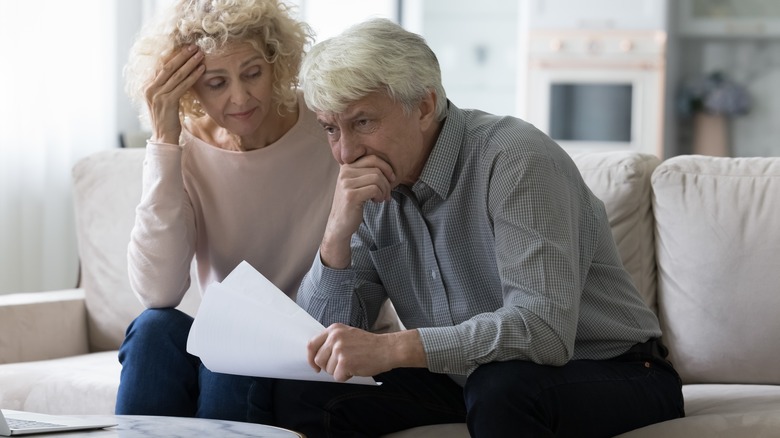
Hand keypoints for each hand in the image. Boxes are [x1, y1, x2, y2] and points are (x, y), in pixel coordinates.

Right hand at [145, 45, 204, 144]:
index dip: (174, 56)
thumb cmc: (166, 120)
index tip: (185, 48)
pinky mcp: (167, 101)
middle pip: (168, 67)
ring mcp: (158, 95)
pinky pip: (182, 85)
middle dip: (182, 55)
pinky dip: (193, 76)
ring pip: (176, 75)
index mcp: (148, 87)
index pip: (161, 67)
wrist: (163, 138)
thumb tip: (177, 75)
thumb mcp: (163, 101)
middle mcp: (150, 89)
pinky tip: (201, 69)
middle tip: (194, 46)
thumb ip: (166, 88)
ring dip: (190, 63)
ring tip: (200, 55)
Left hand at [307, 324, 426, 381]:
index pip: (312, 344)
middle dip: (328, 367)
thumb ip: (333, 342)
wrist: (387, 349)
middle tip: (342, 365)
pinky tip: (356, 368)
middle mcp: (335, 337)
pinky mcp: (345, 362)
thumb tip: (317, 358)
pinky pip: (337, 377)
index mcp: (334, 329)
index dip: (311, 358)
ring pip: (328, 370)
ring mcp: (339, 349)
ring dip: (339, 372)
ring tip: (353, 364)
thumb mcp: (348, 335)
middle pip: (319, 360)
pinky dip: (346, 377)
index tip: (315, 366)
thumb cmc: (369, 345)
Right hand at [320, 155, 394, 268]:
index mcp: (346, 167)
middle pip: (376, 168)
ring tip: (381, 198)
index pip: (372, 158)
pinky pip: (374, 189)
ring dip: (384, 190)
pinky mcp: (351, 195)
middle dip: (387, 182)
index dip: (386, 167)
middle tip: (387, 193)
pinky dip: (380, 196)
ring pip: (377, 178)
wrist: (340, 224)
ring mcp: (346, 184)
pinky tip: (376, 202)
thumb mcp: (357, 184)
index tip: (391, 178)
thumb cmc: (352, 204)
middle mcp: (344, 173)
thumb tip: (388, 167)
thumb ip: (366, 172)